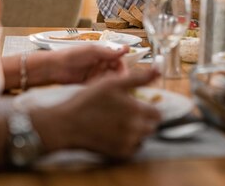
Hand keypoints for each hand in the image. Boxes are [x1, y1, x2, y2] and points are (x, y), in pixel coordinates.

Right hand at [35, 68, 161, 158]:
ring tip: (120, 124)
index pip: (157, 114)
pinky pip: (132, 149)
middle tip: (129, 114)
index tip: (140, 106)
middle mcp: (135, 128)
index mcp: (136, 110)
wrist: (66, 124)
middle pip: (152, 127)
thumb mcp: (112, 82)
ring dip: (137, 132)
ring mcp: (127, 142)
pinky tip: (115, 133)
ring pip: (142, 138)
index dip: (150, 109)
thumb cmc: (88, 100)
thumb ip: (139, 78)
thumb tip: (158, 71)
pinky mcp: (118, 153)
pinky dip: (128, 143)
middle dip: (144, 121)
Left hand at [48, 45, 129, 83]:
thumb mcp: (92, 51)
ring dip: (108, 82)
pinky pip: (100, 86)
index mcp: (102, 54)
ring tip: (105, 84)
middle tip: (116, 83)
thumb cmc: (71, 55)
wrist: (54, 68)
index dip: (122, 67)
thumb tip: (126, 49)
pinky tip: (98, 87)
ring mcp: (95, 74)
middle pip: (115, 71)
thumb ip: (109, 52)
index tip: (125, 74)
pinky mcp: (89, 84)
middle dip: (117, 77)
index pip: (118, 61)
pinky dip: (100, 87)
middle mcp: (100, 64)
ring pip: (108, 80)